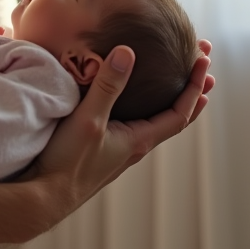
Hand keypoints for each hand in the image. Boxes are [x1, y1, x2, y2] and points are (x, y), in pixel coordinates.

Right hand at [31, 39, 213, 216]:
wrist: (46, 196)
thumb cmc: (68, 163)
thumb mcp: (88, 119)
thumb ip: (107, 86)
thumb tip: (127, 52)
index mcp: (139, 139)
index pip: (180, 113)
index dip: (195, 87)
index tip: (203, 61)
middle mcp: (136, 145)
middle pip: (175, 116)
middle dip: (192, 90)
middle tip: (203, 63)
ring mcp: (121, 148)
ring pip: (157, 120)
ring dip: (172, 97)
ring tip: (180, 79)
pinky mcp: (105, 148)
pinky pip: (137, 123)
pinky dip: (148, 105)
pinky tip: (135, 98)